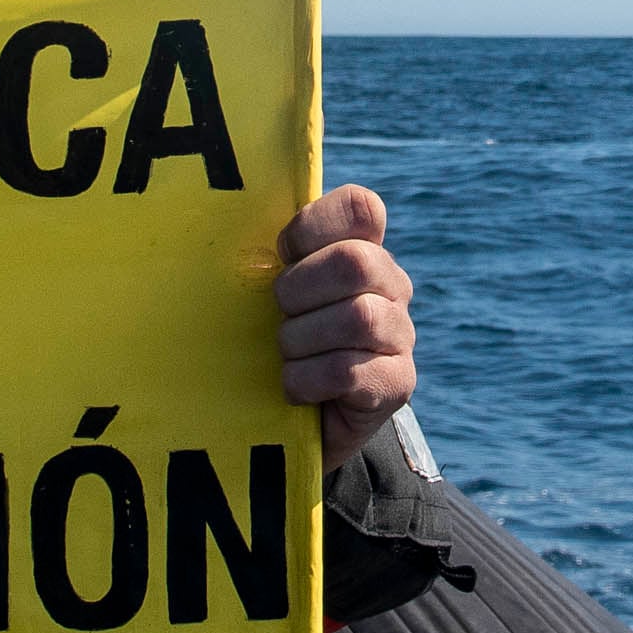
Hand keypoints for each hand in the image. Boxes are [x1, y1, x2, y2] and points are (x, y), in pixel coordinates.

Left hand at [273, 185, 415, 470]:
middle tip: (279, 314)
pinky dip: (307, 379)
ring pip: (357, 317)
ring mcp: (400, 334)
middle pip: (354, 262)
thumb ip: (272, 257)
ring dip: (301, 339)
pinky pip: (349, 370)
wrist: (293, 424)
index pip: (360, 208)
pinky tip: (296, 387)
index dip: (313, 226)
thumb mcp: (270, 292)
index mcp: (363, 248)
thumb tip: (233, 226)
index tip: (282, 254)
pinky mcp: (397, 383)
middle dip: (299, 289)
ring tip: (287, 355)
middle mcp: (392, 286)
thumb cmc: (274, 343)